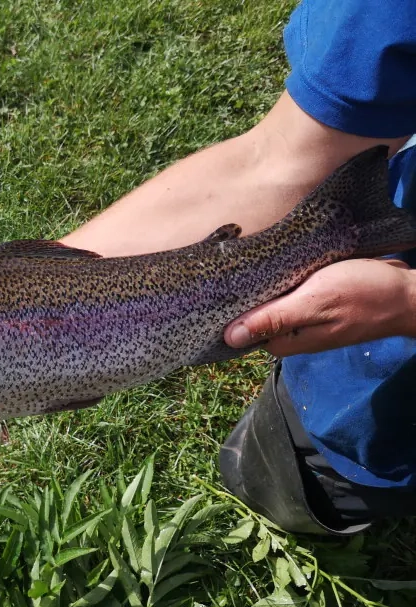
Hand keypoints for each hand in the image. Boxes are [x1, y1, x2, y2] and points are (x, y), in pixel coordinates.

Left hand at [224, 259, 415, 356]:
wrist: (408, 292)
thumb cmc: (363, 295)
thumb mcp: (313, 303)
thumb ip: (274, 320)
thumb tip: (230, 338)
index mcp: (288, 340)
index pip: (244, 333)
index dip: (229, 313)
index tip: (213, 291)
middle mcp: (295, 333)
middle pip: (256, 318)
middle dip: (243, 298)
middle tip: (226, 270)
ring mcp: (307, 318)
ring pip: (273, 304)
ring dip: (262, 286)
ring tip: (243, 263)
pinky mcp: (317, 302)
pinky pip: (290, 293)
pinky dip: (281, 280)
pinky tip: (271, 263)